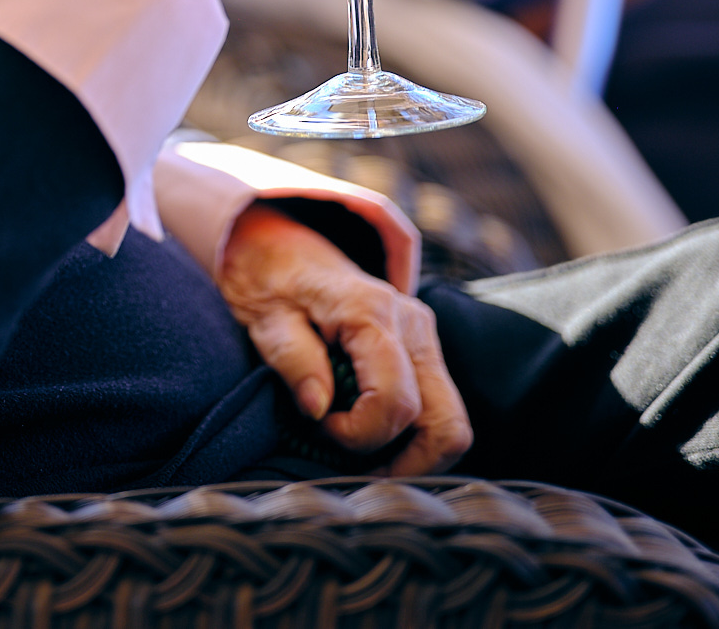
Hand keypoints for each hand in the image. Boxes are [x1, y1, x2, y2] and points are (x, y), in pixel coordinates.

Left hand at [216, 205, 471, 475]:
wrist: (287, 250)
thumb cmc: (273, 284)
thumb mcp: (267, 319)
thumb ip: (294, 359)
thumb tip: (319, 408)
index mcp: (373, 314)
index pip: (395, 402)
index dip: (359, 435)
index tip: (321, 426)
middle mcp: (413, 325)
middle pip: (447, 424)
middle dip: (405, 463)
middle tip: (356, 466)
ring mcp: (425, 337)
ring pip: (452, 424)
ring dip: (414, 454)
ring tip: (364, 456)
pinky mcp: (424, 350)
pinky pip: (438, 409)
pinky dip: (412, 435)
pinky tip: (372, 434)